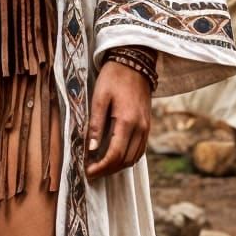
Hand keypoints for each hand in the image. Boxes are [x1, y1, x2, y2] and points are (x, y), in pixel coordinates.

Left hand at [86, 61, 151, 178]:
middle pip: (126, 160)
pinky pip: (140, 150)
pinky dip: (127, 158)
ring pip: (134, 158)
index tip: (88, 172)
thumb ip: (95, 124)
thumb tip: (90, 149)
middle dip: (108, 170)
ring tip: (101, 166)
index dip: (101, 167)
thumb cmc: (113, 77)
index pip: (115, 155)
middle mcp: (140, 128)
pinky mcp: (147, 125)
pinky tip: (115, 156)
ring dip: (118, 166)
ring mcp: (146, 127)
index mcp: (127, 121)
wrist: (134, 62)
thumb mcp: (99, 97)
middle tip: (91, 172)